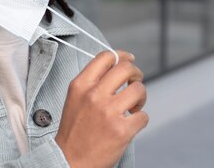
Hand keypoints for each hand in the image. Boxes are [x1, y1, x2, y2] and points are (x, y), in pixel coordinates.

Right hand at [55, 50, 148, 167]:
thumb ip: (92, 82)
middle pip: (126, 69)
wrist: (69, 160)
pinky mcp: (121, 130)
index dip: (122, 56)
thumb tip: (116, 68)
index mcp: (80, 85)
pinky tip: (130, 124)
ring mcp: (108, 112)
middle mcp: (94, 95)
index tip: (129, 59)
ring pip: (139, 90)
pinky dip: (140, 119)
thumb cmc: (74, 131)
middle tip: (135, 82)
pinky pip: (143, 116)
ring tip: (134, 107)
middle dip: (136, 74)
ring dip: (141, 97)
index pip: (106, 57)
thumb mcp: (75, 98)